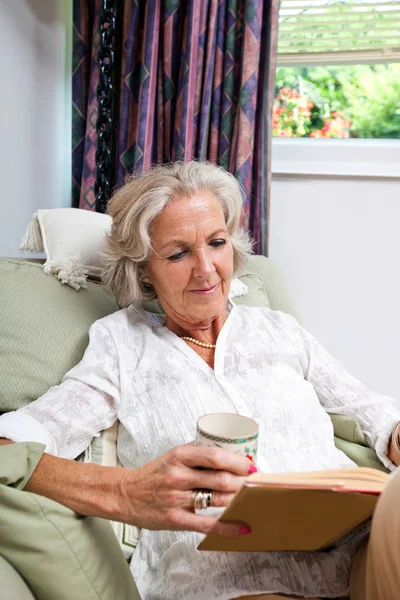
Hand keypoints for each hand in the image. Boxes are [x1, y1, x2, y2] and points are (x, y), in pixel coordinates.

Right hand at [117, 443, 253, 535]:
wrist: (126, 494)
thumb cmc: (154, 474)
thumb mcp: (172, 455)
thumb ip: (197, 452)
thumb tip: (229, 450)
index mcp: (179, 457)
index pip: (214, 456)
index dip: (236, 461)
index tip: (250, 465)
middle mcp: (178, 476)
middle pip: (220, 479)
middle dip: (243, 481)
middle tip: (256, 482)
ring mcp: (176, 499)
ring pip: (216, 500)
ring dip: (238, 499)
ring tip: (252, 497)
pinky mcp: (176, 520)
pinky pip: (207, 525)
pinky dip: (228, 527)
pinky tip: (243, 527)